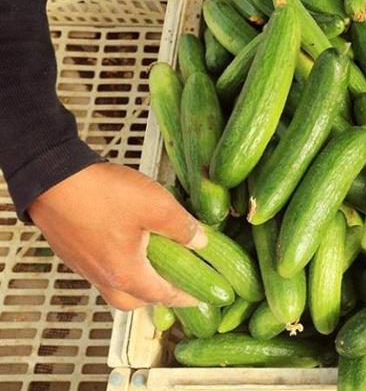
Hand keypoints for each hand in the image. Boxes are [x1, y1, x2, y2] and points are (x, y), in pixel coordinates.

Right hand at [29, 162, 205, 309]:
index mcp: (125, 273)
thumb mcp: (157, 206)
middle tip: (173, 284)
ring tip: (151, 264)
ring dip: (135, 282)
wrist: (52, 178)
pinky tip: (125, 246)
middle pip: (133, 300)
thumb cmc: (103, 194)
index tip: (198, 299)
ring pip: (113, 285)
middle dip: (155, 296)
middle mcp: (101, 276)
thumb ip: (182, 227)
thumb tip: (201, 241)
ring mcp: (83, 264)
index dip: (183, 297)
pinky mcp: (72, 250)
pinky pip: (100, 269)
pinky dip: (118, 266)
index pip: (160, 295)